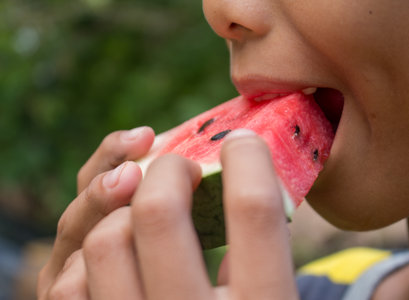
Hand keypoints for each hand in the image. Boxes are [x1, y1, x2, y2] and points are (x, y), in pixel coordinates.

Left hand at [45, 130, 299, 299]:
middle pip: (159, 210)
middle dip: (167, 168)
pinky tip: (110, 249)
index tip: (241, 143)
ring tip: (142, 206)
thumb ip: (258, 261)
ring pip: (104, 238)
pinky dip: (86, 255)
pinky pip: (70, 282)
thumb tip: (235, 189)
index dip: (248, 160)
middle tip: (180, 168)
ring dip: (122, 206)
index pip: (254, 210)